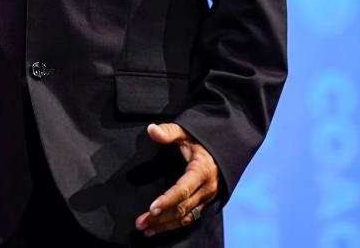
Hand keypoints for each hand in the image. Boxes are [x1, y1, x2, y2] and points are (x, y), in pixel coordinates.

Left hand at [134, 123, 218, 237]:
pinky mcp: (203, 204)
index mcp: (201, 171)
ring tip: (145, 229)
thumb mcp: (185, 132)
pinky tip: (158, 229)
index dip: (167, 200)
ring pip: (185, 217)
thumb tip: (150, 129)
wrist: (220, 151)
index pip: (183, 189)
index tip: (151, 208)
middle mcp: (206, 188)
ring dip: (165, 225)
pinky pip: (189, 219)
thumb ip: (168, 131)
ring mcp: (206, 199)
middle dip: (161, 217)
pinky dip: (173, 225)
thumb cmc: (199, 140)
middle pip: (182, 207)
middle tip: (140, 222)